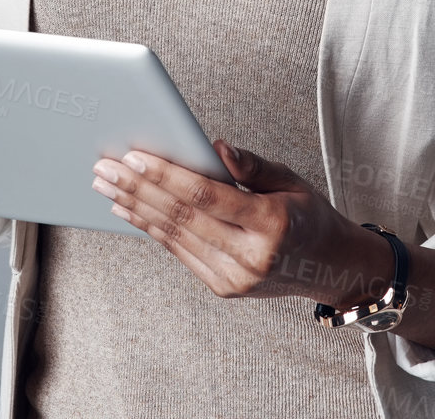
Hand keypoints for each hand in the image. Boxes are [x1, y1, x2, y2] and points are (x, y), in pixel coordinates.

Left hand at [90, 139, 390, 307]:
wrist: (331, 268)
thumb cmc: (309, 215)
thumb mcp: (292, 180)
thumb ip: (253, 165)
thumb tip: (214, 146)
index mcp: (271, 223)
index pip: (205, 195)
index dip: (165, 175)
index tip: (132, 157)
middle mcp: (251, 256)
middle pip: (182, 216)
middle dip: (137, 189)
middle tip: (103, 167)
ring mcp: (235, 277)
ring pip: (174, 235)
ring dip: (134, 207)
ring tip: (105, 185)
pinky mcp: (224, 287)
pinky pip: (179, 252)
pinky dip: (150, 228)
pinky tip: (127, 209)